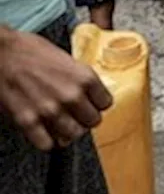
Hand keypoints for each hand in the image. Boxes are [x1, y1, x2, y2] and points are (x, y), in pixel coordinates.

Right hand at [0, 27, 113, 150]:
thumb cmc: (28, 50)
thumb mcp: (66, 59)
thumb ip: (79, 78)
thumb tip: (88, 92)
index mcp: (84, 77)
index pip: (106, 103)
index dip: (97, 104)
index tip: (91, 103)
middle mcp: (71, 95)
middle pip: (93, 121)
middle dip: (85, 118)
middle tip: (77, 115)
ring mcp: (50, 110)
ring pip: (74, 135)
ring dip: (69, 131)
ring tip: (62, 125)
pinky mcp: (27, 121)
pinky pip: (47, 144)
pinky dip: (47, 141)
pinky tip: (45, 133)